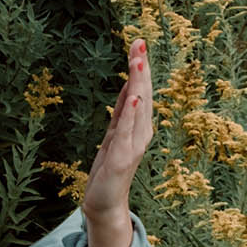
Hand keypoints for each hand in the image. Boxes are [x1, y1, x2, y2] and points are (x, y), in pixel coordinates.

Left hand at [83, 38, 154, 246]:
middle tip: (139, 43)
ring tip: (138, 63)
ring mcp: (133, 146)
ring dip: (137, 85)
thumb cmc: (109, 170)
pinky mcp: (121, 159)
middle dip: (140, 70)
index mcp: (138, 127)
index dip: (139, 68)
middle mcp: (140, 134)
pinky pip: (125, 132)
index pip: (139, 91)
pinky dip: (129, 115)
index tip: (137, 43)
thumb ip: (122, 112)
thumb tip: (129, 85)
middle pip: (142, 95)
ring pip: (136, 110)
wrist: (104, 204)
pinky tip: (132, 99)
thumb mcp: (114, 134)